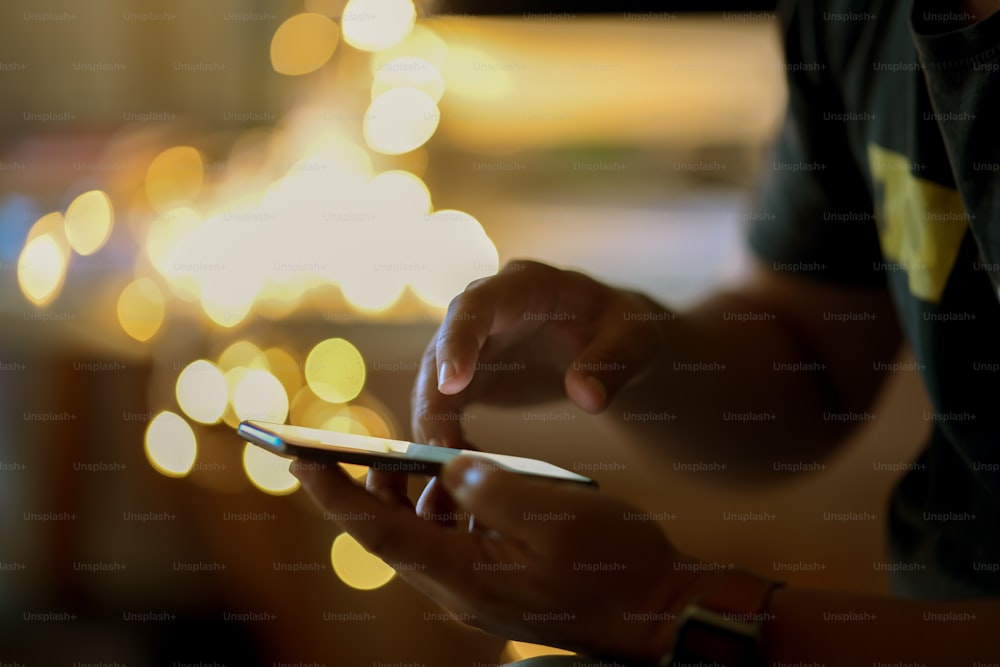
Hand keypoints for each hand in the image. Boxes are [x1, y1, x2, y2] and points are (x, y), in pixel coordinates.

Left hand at [296, 457, 709, 662]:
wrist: (660, 613)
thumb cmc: (613, 564)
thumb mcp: (552, 512)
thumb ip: (489, 485)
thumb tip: (449, 466)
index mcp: (463, 575)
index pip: (378, 531)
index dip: (334, 493)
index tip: (297, 459)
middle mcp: (459, 587)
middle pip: (393, 531)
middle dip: (370, 483)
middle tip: (357, 441)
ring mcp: (478, 588)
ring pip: (423, 533)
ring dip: (418, 491)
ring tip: (429, 450)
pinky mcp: (498, 580)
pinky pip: (456, 538)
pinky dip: (453, 504)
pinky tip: (474, 477)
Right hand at [412, 259, 668, 446]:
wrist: (610, 341)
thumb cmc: (621, 328)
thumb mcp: (633, 338)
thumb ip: (612, 362)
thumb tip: (586, 397)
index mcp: (523, 285)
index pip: (477, 305)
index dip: (459, 341)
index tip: (452, 384)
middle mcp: (486, 309)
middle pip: (441, 345)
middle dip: (435, 395)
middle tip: (439, 445)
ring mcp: (472, 342)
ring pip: (434, 379)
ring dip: (432, 422)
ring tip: (444, 465)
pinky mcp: (470, 375)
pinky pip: (444, 405)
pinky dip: (445, 434)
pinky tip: (460, 465)